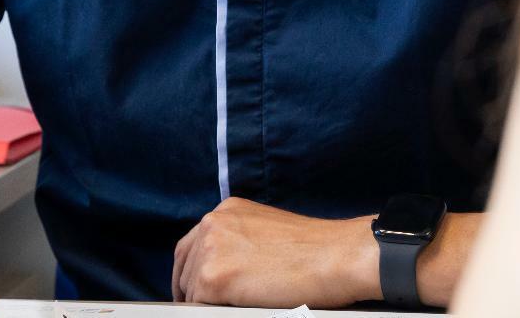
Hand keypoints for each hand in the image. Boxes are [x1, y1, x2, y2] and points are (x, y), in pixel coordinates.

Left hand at [171, 197, 375, 307]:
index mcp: (226, 211)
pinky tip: (240, 309)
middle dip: (190, 289)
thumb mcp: (267, 230)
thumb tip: (224, 267)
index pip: (191, 245)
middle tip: (202, 306)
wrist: (336, 256)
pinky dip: (214, 312)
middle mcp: (213, 224)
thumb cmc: (315, 249)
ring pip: (190, 289)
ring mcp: (211, 250)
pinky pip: (199, 306)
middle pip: (184, 266)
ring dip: (205, 302)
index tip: (194, 290)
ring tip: (233, 307)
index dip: (191, 272)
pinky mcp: (214, 278)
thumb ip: (239, 241)